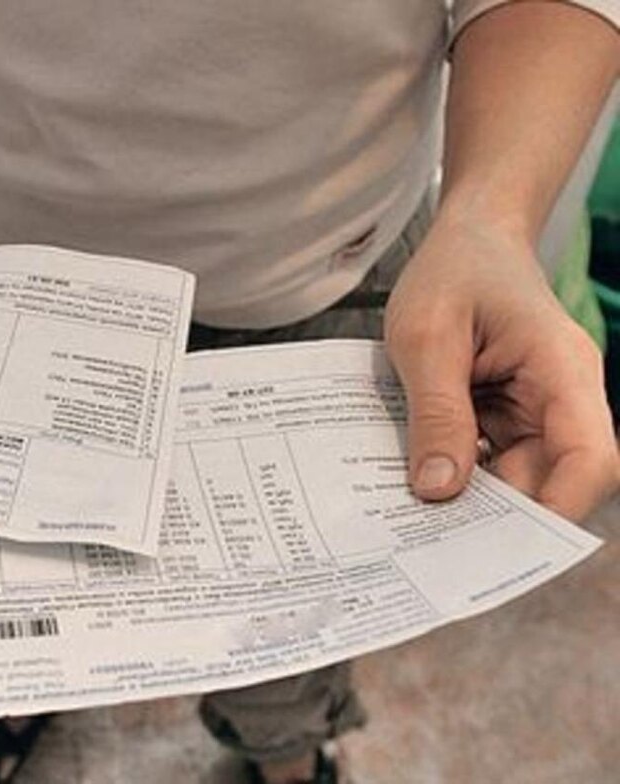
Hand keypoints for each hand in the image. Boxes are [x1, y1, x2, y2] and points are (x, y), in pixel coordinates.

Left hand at [385, 214, 618, 520]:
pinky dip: (457, 472)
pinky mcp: (507, 413)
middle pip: (550, 478)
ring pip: (515, 476)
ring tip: (412, 518)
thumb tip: (438, 491)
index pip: (591, 458)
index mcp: (563, 371)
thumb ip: (435, 412)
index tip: (500, 545)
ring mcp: (535, 408)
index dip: (556, 508)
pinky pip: (490, 457)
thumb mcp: (426, 337)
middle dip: (497, 515)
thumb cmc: (453, 271)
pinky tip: (414, 483)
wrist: (468, 235)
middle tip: (430, 543)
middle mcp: (561, 397)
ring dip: (470, 495)